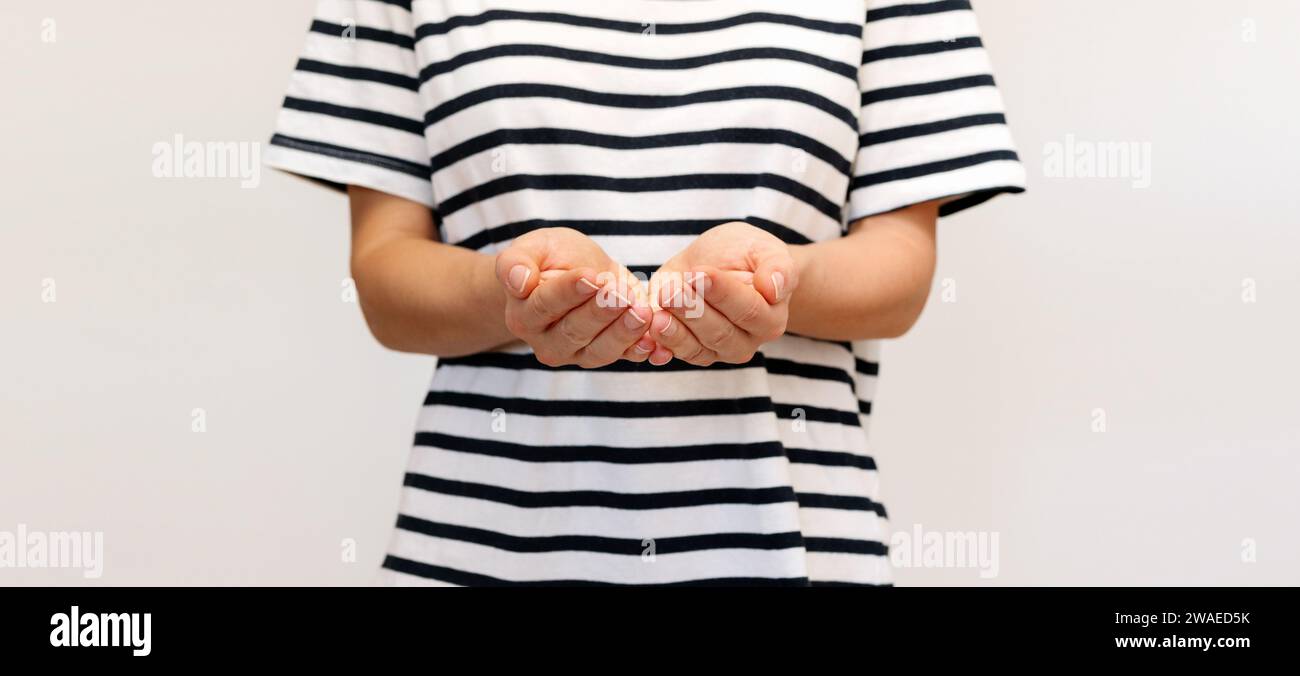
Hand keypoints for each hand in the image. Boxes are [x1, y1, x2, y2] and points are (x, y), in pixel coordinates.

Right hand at [494, 228, 654, 367]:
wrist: (574, 273)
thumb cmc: (550, 258)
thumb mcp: (532, 247)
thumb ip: (515, 263)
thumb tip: (519, 281)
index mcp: (524, 313)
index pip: (546, 305)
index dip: (570, 292)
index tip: (593, 277)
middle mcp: (546, 341)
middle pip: (574, 331)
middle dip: (601, 313)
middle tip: (622, 296)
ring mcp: (576, 354)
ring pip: (599, 350)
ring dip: (623, 334)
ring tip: (642, 313)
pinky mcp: (604, 355)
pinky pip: (624, 357)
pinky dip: (641, 352)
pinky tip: (657, 344)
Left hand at [647, 222, 796, 365]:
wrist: (718, 262)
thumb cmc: (745, 254)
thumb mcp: (764, 249)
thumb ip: (777, 268)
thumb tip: (774, 288)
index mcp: (770, 317)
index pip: (748, 309)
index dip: (723, 293)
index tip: (700, 273)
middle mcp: (747, 340)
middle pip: (719, 332)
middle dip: (692, 310)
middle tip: (671, 290)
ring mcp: (719, 351)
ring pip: (695, 347)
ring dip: (674, 330)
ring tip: (657, 310)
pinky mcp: (692, 350)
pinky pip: (676, 353)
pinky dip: (660, 345)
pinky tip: (648, 332)